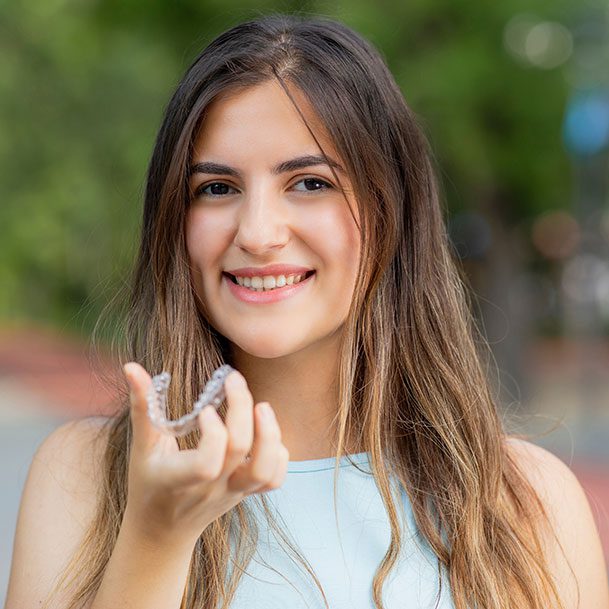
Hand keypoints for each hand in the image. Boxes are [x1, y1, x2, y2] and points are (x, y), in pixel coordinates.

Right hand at [121, 362, 288, 547]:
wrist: (163, 531)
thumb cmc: (148, 483)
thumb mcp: (141, 446)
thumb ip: (142, 405)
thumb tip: (131, 366)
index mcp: (179, 479)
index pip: (207, 463)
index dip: (213, 433)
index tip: (206, 410)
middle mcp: (210, 489)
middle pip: (239, 450)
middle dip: (241, 408)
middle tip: (234, 379)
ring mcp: (232, 494)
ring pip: (264, 471)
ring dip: (269, 434)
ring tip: (262, 406)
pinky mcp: (246, 494)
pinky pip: (274, 480)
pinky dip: (279, 454)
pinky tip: (265, 432)